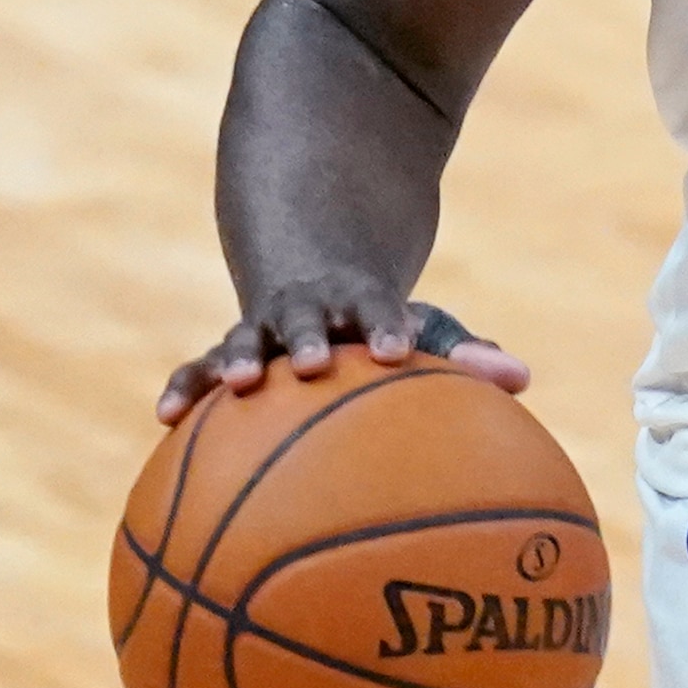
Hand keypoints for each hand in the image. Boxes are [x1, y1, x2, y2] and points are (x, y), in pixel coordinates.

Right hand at [154, 279, 531, 422]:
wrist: (314, 268)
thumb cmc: (379, 323)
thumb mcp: (420, 327)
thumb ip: (464, 354)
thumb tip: (522, 378)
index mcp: (362, 306)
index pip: (381, 312)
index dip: (388, 328)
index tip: (395, 351)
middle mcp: (310, 311)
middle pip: (308, 317)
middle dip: (310, 337)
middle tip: (314, 362)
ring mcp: (264, 329)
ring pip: (248, 336)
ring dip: (240, 357)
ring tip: (233, 383)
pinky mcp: (228, 353)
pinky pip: (201, 369)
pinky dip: (186, 386)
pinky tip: (164, 419)